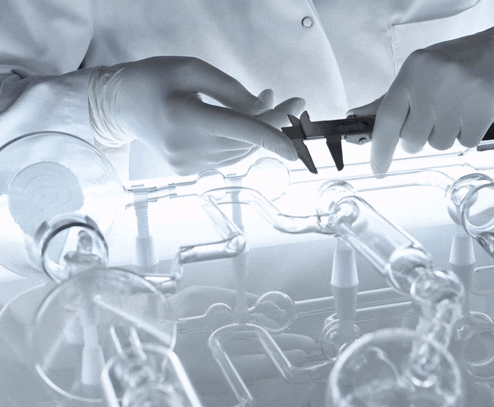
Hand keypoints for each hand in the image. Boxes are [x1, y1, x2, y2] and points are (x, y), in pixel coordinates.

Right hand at [89, 56, 303, 174]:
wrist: (120, 105)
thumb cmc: (155, 80)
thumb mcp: (192, 69)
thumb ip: (232, 90)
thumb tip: (265, 110)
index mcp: (186, 117)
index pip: (239, 130)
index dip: (271, 137)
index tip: (295, 148)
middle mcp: (187, 147)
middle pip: (246, 140)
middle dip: (273, 121)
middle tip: (287, 100)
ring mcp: (187, 164)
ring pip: (241, 151)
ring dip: (258, 131)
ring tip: (262, 104)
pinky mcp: (188, 171)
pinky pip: (228, 157)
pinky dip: (242, 141)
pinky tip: (239, 122)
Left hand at [351, 21, 493, 173]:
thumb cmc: (459, 63)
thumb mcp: (421, 72)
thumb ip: (390, 99)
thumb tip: (357, 117)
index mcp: (414, 71)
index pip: (387, 117)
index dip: (380, 148)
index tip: (378, 168)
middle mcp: (433, 82)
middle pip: (412, 139)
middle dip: (420, 137)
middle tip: (434, 117)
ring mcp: (459, 95)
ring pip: (439, 145)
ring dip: (446, 134)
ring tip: (458, 109)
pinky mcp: (483, 109)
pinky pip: (464, 143)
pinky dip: (468, 134)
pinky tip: (473, 112)